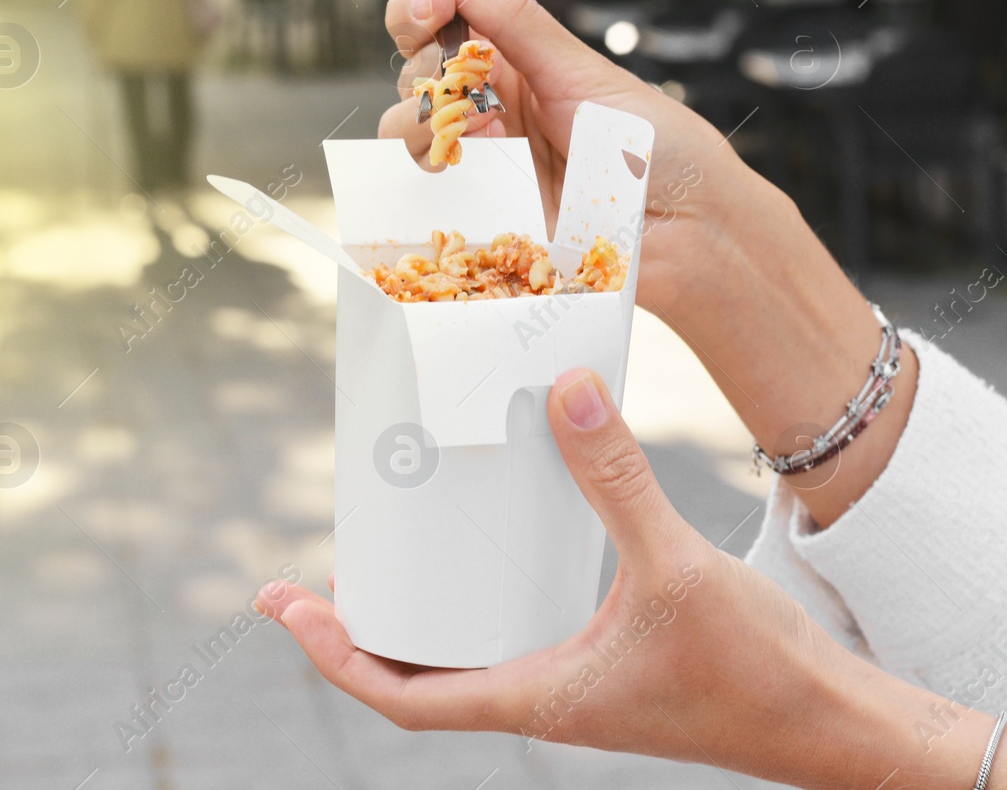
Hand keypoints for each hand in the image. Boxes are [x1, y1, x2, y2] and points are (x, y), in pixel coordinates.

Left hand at [256, 368, 995, 788]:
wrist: (833, 725)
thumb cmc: (758, 674)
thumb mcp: (673, 566)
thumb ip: (617, 479)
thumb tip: (565, 391)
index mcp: (535, 696)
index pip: (401, 696)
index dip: (333, 654)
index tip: (282, 607)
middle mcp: (541, 696)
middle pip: (416, 678)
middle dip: (359, 633)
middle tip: (318, 575)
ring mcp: (570, 684)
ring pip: (463, 659)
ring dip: (415, 620)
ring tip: (385, 558)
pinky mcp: (603, 662)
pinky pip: (514, 636)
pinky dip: (479, 603)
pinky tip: (490, 551)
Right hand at [379, 0, 741, 315]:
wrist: (691, 233)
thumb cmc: (658, 149)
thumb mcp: (580, 71)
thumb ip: (507, 17)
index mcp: (515, 62)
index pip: (436, 22)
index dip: (418, 9)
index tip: (434, 5)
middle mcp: (490, 108)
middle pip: (412, 76)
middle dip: (426, 69)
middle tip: (466, 79)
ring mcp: (483, 163)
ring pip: (404, 133)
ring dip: (428, 124)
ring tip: (486, 134)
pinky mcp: (480, 216)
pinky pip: (424, 192)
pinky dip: (437, 175)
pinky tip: (483, 172)